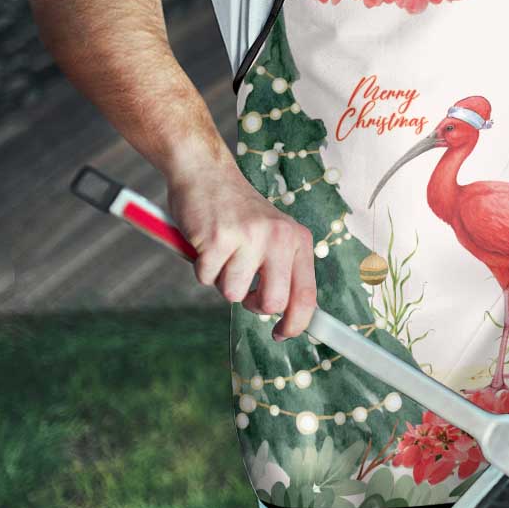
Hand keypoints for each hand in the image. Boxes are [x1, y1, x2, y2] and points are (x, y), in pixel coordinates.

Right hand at [167, 162, 316, 340]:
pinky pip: (206, 278)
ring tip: (223, 252)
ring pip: (233, 294)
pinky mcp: (218, 238)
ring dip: (222, 280)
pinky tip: (206, 244)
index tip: (282, 334)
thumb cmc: (238, 213)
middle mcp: (279, 237)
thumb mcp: (274, 235)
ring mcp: (249, 237)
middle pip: (273, 303)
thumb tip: (289, 316)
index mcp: (298, 239)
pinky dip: (202, 268)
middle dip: (254, 304)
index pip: (306, 294)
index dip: (296, 323)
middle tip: (244, 288)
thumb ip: (283, 270)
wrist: (206, 173)